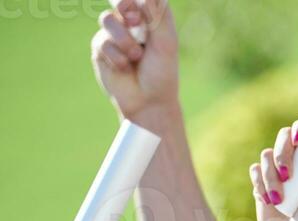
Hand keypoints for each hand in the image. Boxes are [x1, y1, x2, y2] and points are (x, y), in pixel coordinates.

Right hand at [91, 0, 179, 131]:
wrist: (148, 101)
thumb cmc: (162, 72)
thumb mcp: (165, 44)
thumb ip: (157, 18)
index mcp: (149, 18)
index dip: (136, 0)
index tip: (139, 13)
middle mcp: (130, 23)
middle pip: (120, 1)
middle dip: (124, 7)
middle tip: (133, 20)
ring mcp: (113, 34)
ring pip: (107, 19)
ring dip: (124, 40)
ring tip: (136, 56)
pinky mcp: (100, 48)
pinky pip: (102, 42)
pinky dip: (117, 57)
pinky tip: (125, 68)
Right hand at [250, 120, 297, 220]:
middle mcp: (297, 163)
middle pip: (283, 137)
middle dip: (282, 154)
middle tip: (288, 176)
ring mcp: (278, 171)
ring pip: (266, 155)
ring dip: (271, 177)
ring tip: (279, 200)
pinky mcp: (262, 182)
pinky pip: (255, 170)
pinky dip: (261, 184)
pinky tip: (269, 201)